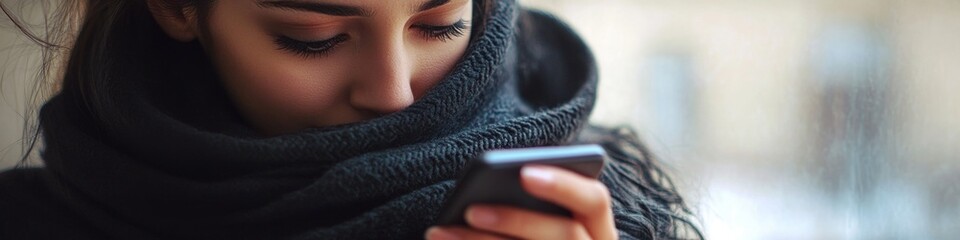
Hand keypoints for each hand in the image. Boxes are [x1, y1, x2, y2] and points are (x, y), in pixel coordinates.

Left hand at [426, 165, 616, 239]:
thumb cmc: (536, 239)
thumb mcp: (545, 228)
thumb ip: (532, 211)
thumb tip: (484, 197)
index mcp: (600, 233)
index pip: (595, 200)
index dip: (563, 184)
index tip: (523, 172)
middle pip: (566, 234)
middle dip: (516, 219)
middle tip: (472, 209)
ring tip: (439, 231)